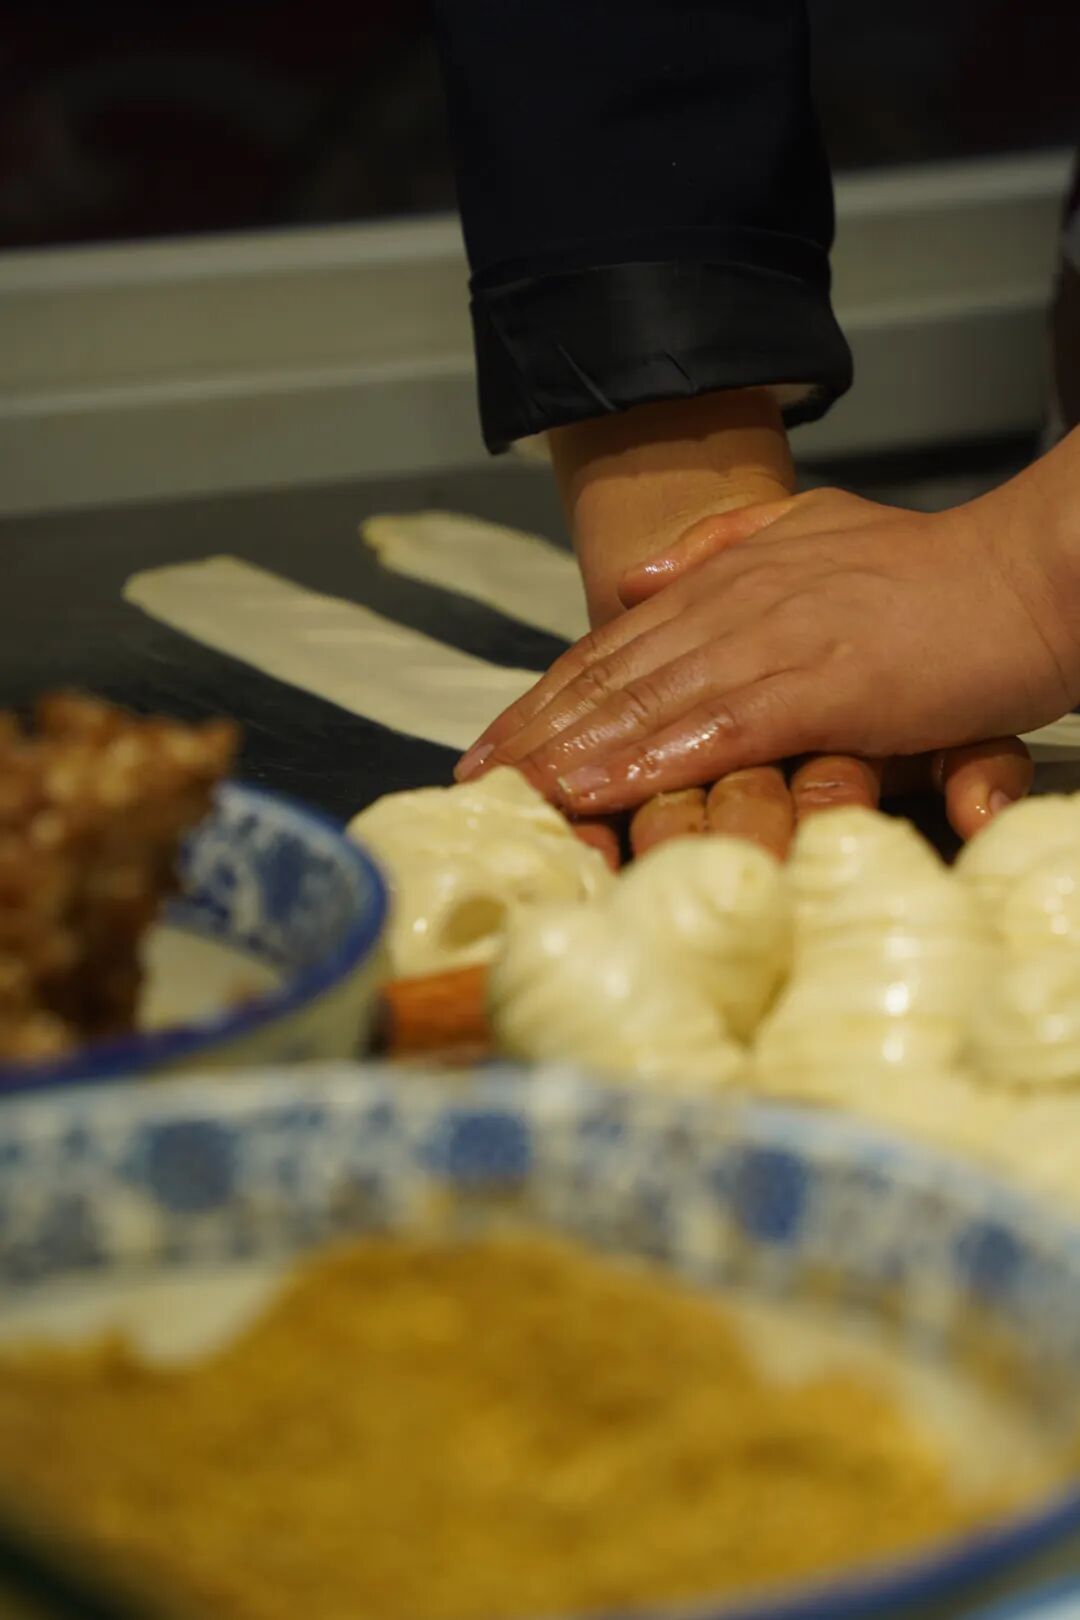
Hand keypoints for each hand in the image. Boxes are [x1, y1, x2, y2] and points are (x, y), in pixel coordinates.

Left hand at [459, 480, 1077, 821]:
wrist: (1027, 573)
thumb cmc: (935, 573)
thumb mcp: (816, 533)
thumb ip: (720, 551)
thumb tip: (635, 581)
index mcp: (730, 577)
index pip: (617, 644)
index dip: (548, 695)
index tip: (496, 739)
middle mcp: (735, 604)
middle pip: (612, 674)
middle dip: (537, 731)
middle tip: (473, 780)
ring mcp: (774, 641)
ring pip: (647, 701)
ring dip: (571, 750)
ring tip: (510, 795)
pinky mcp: (821, 684)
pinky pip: (713, 729)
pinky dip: (646, 760)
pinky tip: (596, 790)